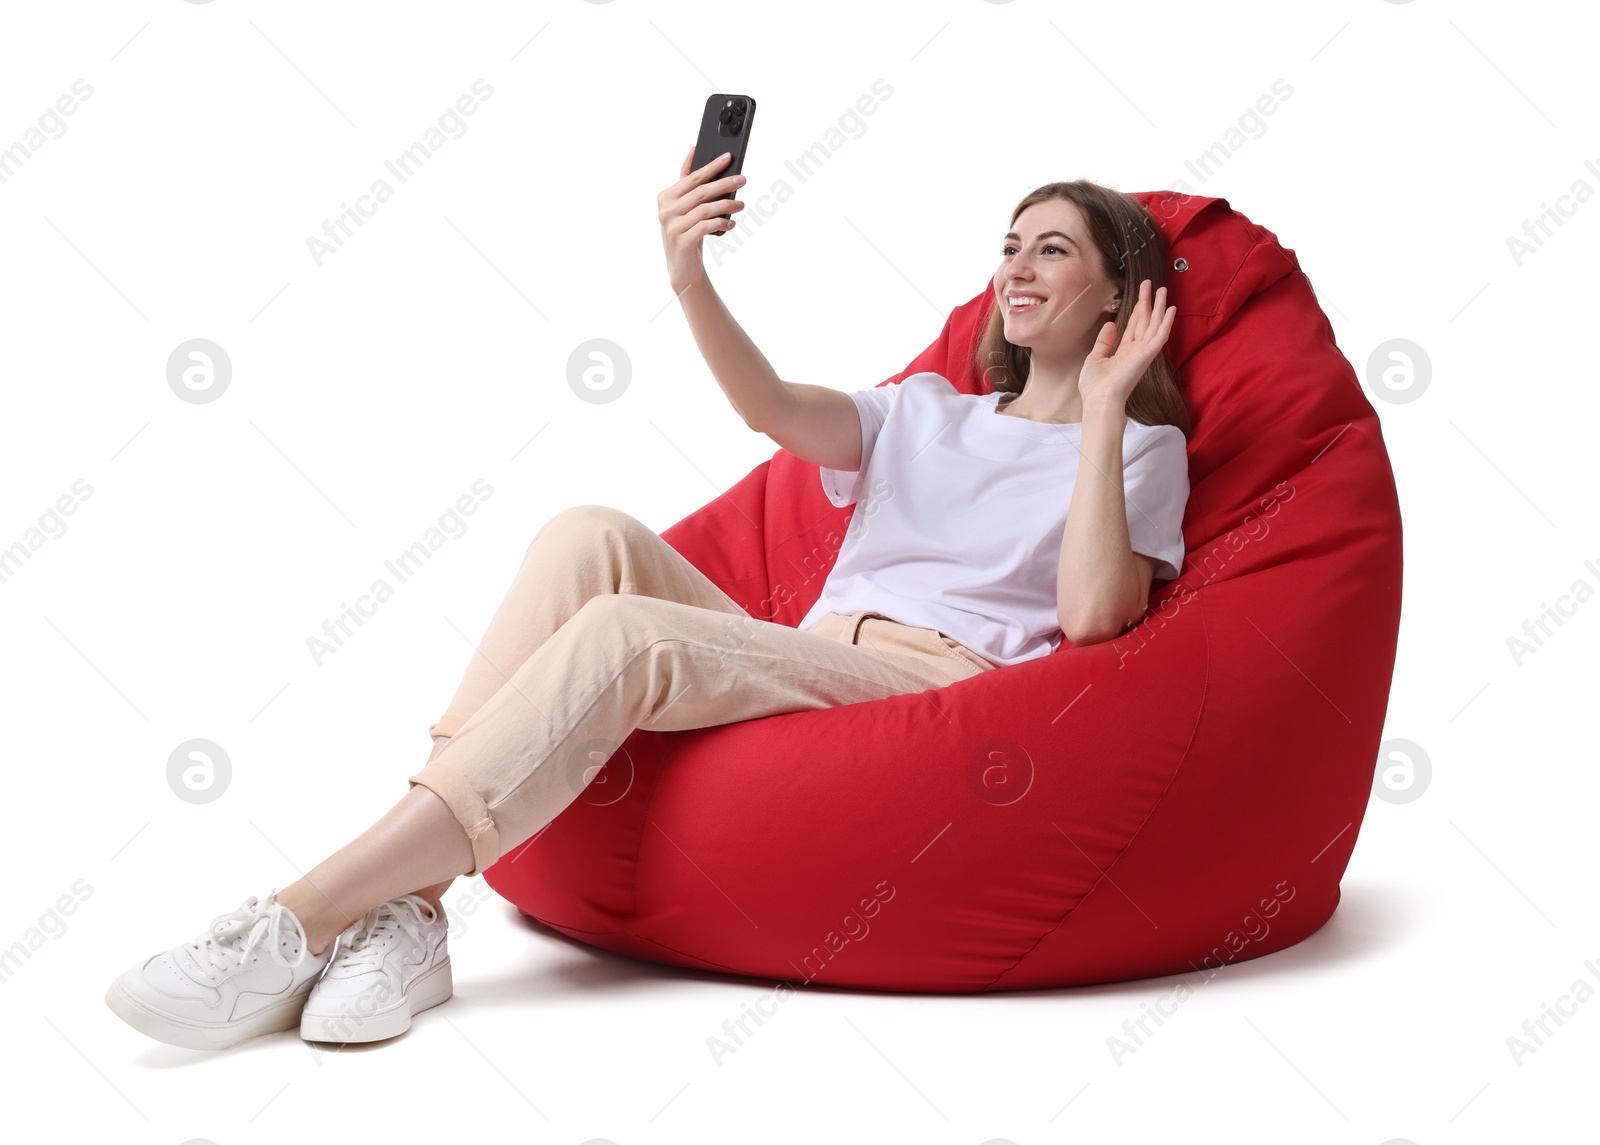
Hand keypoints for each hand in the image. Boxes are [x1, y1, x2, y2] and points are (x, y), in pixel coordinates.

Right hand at [659, 147, 745, 293]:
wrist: (681, 267)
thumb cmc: (686, 232)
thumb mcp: (684, 206)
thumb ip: (687, 182)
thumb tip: (693, 151)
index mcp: (666, 197)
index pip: (692, 178)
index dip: (711, 167)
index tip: (728, 157)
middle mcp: (666, 210)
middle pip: (700, 192)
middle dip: (724, 184)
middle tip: (742, 180)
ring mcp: (672, 227)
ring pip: (704, 209)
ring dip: (726, 206)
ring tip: (741, 206)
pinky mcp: (682, 242)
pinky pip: (705, 227)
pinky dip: (721, 223)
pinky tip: (731, 224)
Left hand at [1077, 278, 1175, 411]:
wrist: (1099, 400)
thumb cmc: (1095, 386)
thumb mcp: (1095, 358)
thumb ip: (1104, 341)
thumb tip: (1111, 324)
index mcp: (1124, 352)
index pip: (1134, 326)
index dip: (1138, 310)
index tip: (1141, 295)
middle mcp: (1136, 351)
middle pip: (1145, 321)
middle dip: (1148, 302)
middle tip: (1151, 283)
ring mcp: (1143, 353)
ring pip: (1154, 324)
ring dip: (1159, 307)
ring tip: (1162, 289)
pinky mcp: (1147, 355)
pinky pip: (1159, 336)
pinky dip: (1166, 322)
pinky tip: (1171, 309)